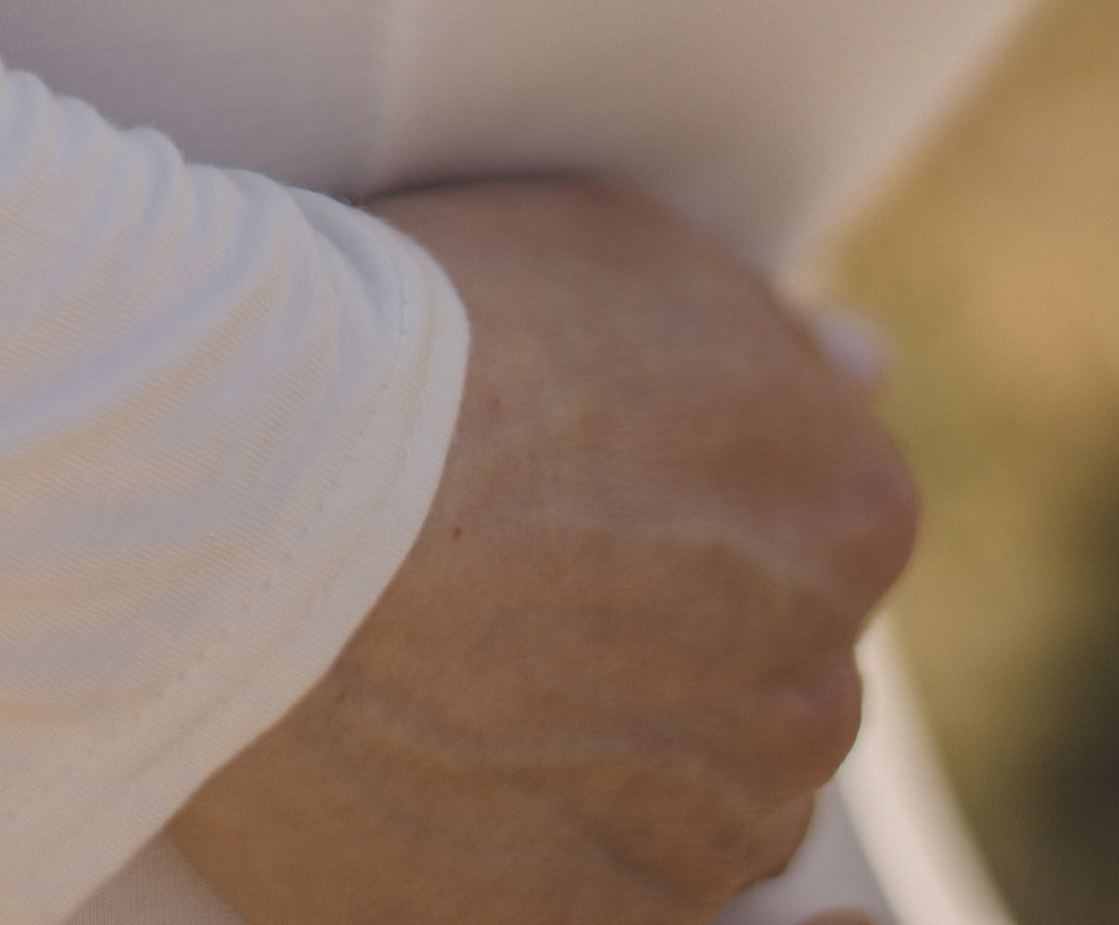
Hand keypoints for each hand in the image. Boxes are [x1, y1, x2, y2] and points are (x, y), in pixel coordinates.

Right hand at [168, 175, 917, 924]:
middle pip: (769, 667)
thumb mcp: (632, 257)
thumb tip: (867, 373)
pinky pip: (597, 892)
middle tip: (520, 571)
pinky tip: (446, 755)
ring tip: (471, 668)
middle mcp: (813, 695)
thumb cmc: (440, 342)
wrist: (252, 500)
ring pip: (694, 795)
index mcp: (851, 517)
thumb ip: (772, 339)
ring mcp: (703, 836)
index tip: (589, 480)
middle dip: (676, 630)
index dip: (699, 494)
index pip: (819, 521)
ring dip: (617, 746)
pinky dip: (537, 839)